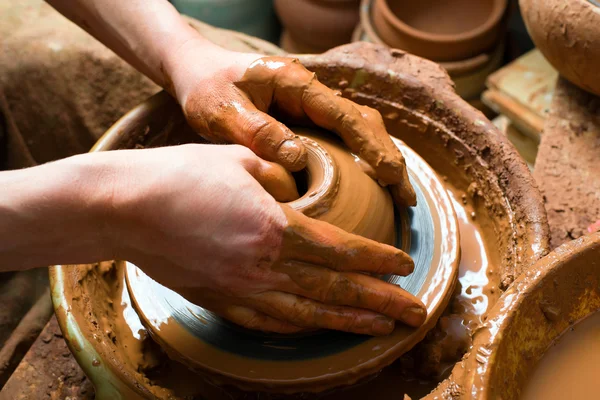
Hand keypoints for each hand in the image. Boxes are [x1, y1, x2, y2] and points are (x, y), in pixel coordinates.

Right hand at [112, 145, 425, 334]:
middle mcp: (264, 264)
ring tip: (383, 329)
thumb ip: (279, 178)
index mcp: (274, 225)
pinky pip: (269, 322)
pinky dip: (301, 327)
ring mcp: (241, 288)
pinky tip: (320, 330)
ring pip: (308, 314)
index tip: (406, 266)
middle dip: (382, 302)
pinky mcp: (220, 300)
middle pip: (336, 290)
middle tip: (417, 313)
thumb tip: (299, 192)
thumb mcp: (239, 159)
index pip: (342, 250)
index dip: (378, 259)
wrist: (124, 207)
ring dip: (350, 322)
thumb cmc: (179, 175)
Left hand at [165, 41, 416, 206]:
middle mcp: (311, 93)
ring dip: (381, 161)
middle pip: (364, 123)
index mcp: (296, 84)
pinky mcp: (305, 121)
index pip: (345, 115)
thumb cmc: (207, 87)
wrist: (196, 71)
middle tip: (406, 198)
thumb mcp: (223, 111)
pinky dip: (362, 161)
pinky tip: (370, 187)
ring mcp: (310, 107)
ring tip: (399, 198)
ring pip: (358, 131)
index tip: (392, 174)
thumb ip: (259, 132)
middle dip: (389, 158)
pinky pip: (342, 139)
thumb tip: (299, 160)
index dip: (372, 146)